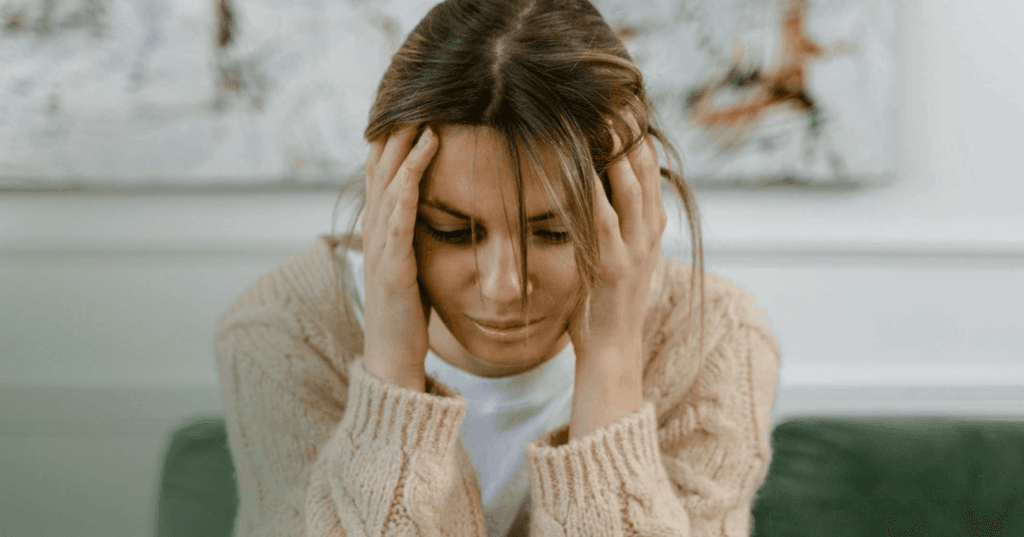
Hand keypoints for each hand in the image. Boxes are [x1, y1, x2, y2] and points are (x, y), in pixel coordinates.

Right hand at [361, 125, 438, 390]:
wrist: (393, 361)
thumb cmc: (407, 317)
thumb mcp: (412, 267)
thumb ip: (414, 239)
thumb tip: (430, 215)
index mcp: (381, 232)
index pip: (384, 173)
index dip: (395, 139)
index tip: (415, 108)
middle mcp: (375, 232)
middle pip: (381, 167)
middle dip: (398, 130)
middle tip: (417, 95)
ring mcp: (381, 246)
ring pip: (389, 180)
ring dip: (405, 144)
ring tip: (423, 111)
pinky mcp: (394, 263)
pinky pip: (399, 212)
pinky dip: (411, 179)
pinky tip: (424, 155)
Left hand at [568, 116, 666, 362]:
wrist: (613, 352)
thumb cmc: (604, 305)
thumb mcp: (617, 258)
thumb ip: (613, 226)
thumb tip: (595, 193)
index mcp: (651, 229)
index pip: (650, 171)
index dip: (638, 136)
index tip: (623, 105)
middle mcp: (649, 235)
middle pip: (646, 170)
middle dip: (631, 132)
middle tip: (614, 98)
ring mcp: (634, 250)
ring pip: (631, 188)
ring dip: (618, 151)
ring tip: (603, 118)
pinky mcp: (612, 266)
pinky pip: (602, 219)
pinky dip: (592, 191)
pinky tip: (579, 167)